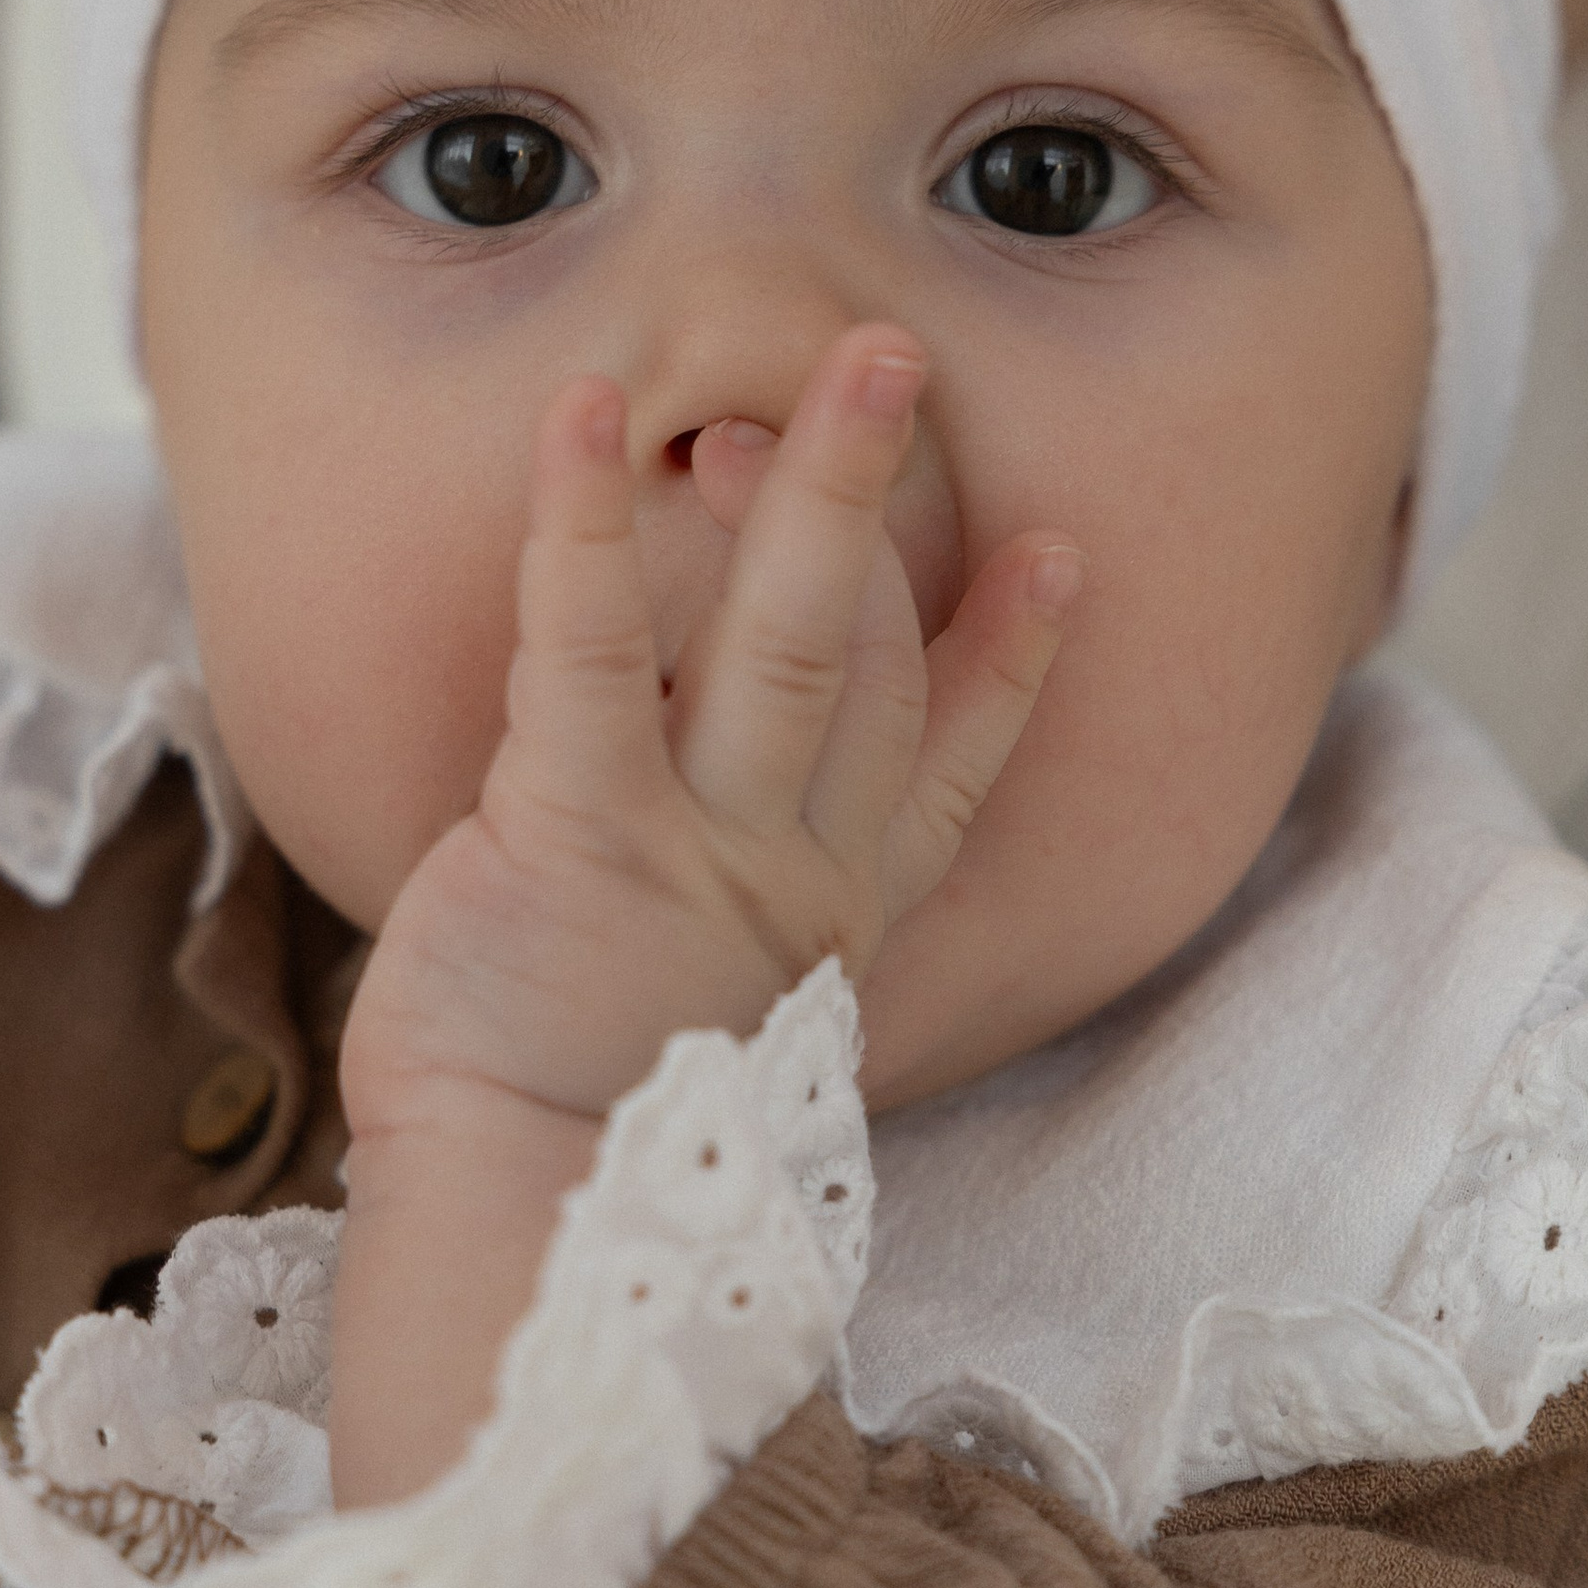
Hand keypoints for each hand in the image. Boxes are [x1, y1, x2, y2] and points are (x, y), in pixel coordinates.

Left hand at [327, 327, 1074, 1504]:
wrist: (527, 1230)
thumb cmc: (566, 1137)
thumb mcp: (689, 1035)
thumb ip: (722, 946)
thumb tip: (702, 914)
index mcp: (819, 924)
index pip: (940, 773)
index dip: (1006, 664)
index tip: (1061, 561)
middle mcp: (785, 871)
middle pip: (874, 661)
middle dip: (898, 506)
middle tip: (911, 359)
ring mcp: (701, 845)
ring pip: (788, 639)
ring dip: (819, 488)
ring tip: (848, 357)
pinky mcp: (584, 827)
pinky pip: (590, 648)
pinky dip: (582, 523)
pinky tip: (582, 412)